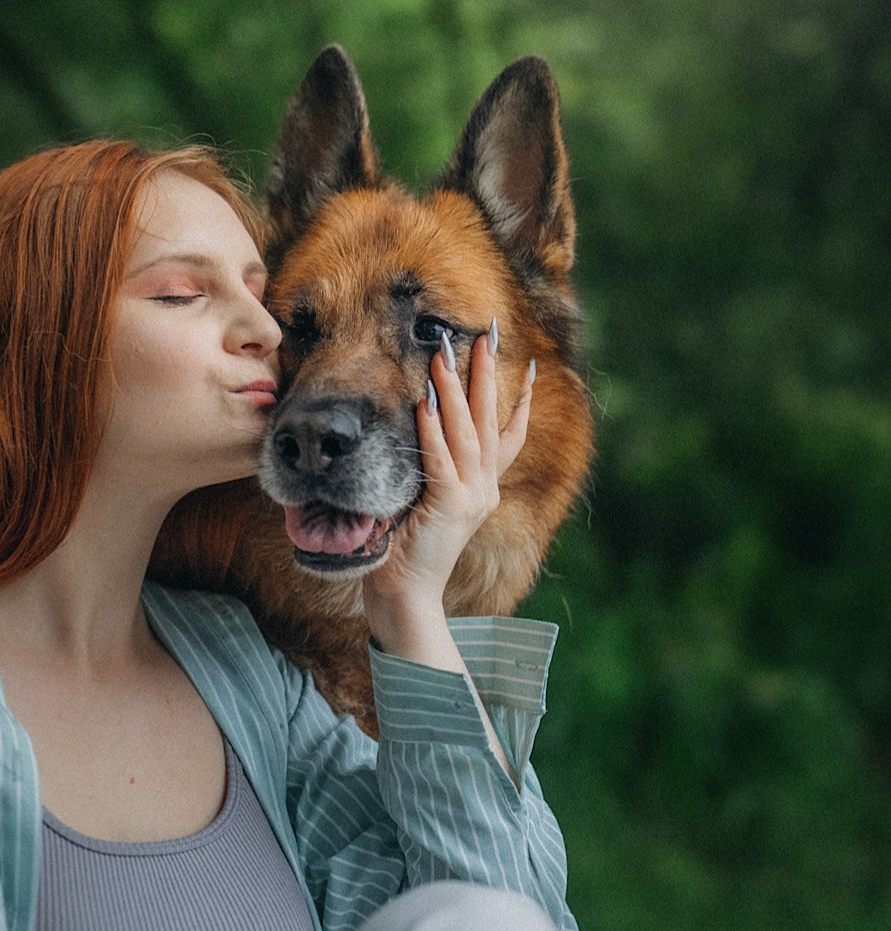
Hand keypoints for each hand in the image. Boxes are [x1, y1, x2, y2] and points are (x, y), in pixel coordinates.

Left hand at [362, 327, 532, 635]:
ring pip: (466, 433)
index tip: (525, 363)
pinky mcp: (448, 508)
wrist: (407, 595)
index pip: (507, 435)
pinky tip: (425, 402)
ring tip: (446, 354)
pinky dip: (432, 430)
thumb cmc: (406, 549)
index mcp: (484, 488)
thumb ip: (435, 470)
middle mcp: (485, 489)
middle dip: (487, 375)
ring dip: (456, 391)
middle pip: (489, 421)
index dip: (518, 399)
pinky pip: (439, 460)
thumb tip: (422, 426)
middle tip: (486, 335)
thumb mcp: (428, 502)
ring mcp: (471, 498)